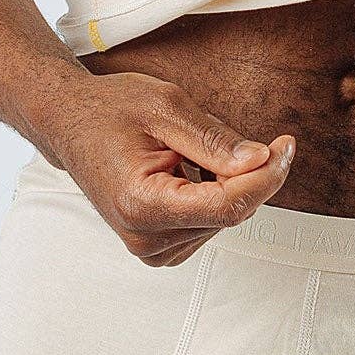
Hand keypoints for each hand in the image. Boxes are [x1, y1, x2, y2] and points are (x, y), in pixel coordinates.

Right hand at [51, 70, 296, 265]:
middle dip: (247, 174)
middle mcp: (145, 237)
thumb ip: (215, 140)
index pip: (228, 205)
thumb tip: (261, 161)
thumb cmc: (108, 111)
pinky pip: (211, 221)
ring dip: (225, 181)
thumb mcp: (165, 106)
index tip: (285, 146)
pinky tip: (186, 170)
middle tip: (233, 135)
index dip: (266, 176)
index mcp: (141, 205)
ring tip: (185, 151)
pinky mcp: (160, 247)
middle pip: (230, 212)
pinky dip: (213, 193)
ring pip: (225, 218)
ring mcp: (151, 248)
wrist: (69, 124)